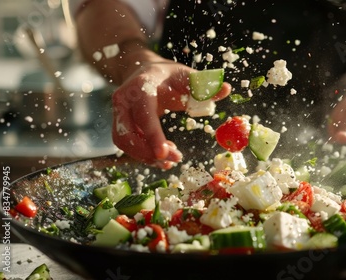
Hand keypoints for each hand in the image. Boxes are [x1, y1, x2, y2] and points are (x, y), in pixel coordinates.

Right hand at [111, 61, 231, 168]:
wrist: (146, 71)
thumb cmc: (169, 75)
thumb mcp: (188, 76)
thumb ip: (205, 85)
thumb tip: (226, 89)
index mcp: (141, 85)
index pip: (143, 113)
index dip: (152, 134)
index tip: (164, 153)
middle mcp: (124, 99)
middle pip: (127, 133)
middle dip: (149, 151)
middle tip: (176, 159)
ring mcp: (119, 112)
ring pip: (125, 142)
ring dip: (146, 156)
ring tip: (171, 160)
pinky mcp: (121, 124)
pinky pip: (128, 144)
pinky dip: (145, 154)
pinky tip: (164, 158)